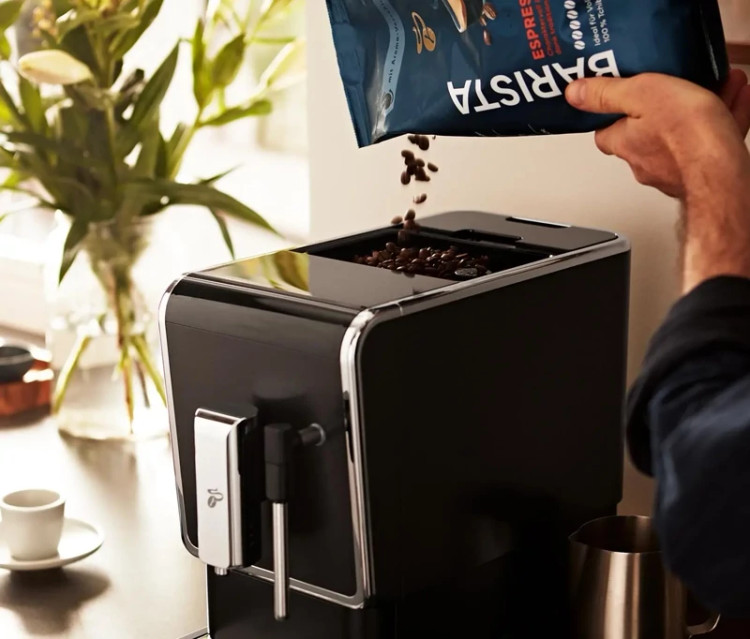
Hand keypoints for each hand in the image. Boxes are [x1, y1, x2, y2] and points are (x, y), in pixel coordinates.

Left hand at [565, 71, 749, 198]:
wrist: (722, 172)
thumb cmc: (684, 136)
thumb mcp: (640, 94)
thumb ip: (607, 93)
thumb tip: (575, 94)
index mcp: (624, 143)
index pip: (605, 130)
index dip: (613, 111)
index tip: (624, 94)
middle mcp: (644, 161)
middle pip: (648, 129)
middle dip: (667, 104)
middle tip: (682, 86)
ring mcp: (672, 170)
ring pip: (684, 134)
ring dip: (700, 107)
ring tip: (717, 85)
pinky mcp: (701, 173)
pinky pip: (710, 143)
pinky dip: (723, 120)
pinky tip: (736, 100)